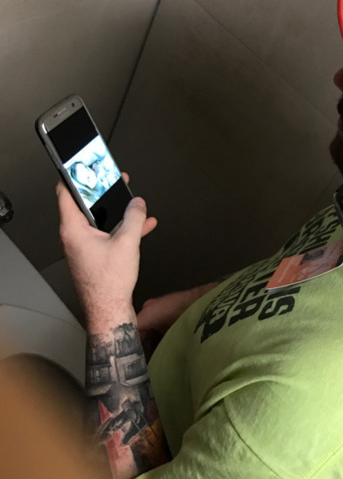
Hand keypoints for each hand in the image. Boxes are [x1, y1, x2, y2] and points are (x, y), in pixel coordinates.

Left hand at [56, 174, 155, 332]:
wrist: (109, 312)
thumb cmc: (109, 284)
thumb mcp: (127, 243)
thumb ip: (134, 218)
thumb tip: (138, 204)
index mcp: (73, 229)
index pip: (65, 193)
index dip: (75, 176)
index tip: (86, 166)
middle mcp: (73, 237)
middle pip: (83, 205)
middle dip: (101, 192)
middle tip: (112, 180)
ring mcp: (82, 247)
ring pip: (97, 221)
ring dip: (114, 211)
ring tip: (131, 201)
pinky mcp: (92, 257)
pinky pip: (105, 235)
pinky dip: (119, 229)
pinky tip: (141, 226)